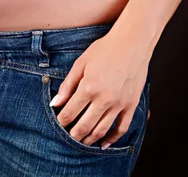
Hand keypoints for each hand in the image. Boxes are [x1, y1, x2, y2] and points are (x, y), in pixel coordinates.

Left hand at [50, 30, 152, 148]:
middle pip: (84, 126)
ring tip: (81, 142)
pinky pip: (121, 128)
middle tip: (66, 138)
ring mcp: (119, 104)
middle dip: (73, 135)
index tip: (57, 124)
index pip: (69, 112)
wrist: (132, 44)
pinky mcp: (131, 105)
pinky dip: (112, 139)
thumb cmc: (105, 50)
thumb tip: (55, 103)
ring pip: (101, 130)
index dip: (61, 121)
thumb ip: (67, 85)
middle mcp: (104, 99)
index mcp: (88, 88)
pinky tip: (104, 144)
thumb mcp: (81, 63)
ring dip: (89, 139)